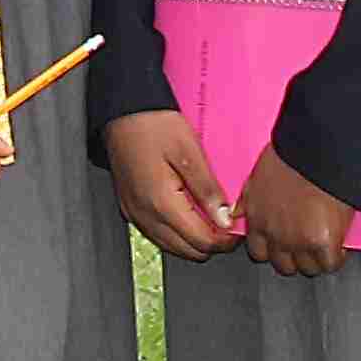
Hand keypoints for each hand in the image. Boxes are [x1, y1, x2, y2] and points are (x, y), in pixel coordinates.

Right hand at [106, 109, 239, 257]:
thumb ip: (208, 190)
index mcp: (161, 203)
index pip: (201, 241)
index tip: (239, 231)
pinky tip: (188, 215)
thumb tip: (225, 219)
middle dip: (211, 243)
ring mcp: (134, 212)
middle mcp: (144, 214)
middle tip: (228, 226)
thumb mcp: (189, 152)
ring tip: (211, 220)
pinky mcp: (130, 207)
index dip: (225, 241)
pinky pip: (156, 233)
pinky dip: (176, 232)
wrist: (122, 110)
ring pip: (171, 246)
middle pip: (187, 250)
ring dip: (193, 240)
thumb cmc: (153, 124)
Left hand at [235, 149, 356, 278]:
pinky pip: (330, 264)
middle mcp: (274, 234)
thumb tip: (235, 212)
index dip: (274, 249)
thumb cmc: (293, 153)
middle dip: (295, 257)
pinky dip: (336, 257)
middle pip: (283, 265)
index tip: (282, 245)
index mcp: (257, 217)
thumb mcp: (257, 174)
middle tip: (307, 245)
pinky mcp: (323, 242)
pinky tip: (340, 247)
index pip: (258, 252)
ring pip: (307, 268)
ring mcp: (298, 241)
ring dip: (316, 259)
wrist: (320, 149)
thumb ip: (247, 198)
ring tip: (325, 246)